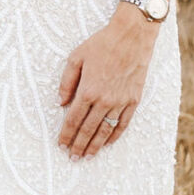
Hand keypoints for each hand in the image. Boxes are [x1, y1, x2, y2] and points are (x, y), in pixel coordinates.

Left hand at [58, 5, 156, 157]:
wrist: (131, 37)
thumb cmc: (102, 44)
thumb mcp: (76, 57)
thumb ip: (66, 82)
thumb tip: (61, 103)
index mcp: (87, 90)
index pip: (73, 119)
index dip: (66, 133)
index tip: (61, 144)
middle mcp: (104, 100)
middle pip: (88, 129)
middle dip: (78, 145)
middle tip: (72, 157)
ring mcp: (120, 102)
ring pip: (105, 131)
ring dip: (95, 145)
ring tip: (87, 156)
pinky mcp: (133, 100)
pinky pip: (123, 124)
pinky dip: (114, 136)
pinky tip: (108, 143)